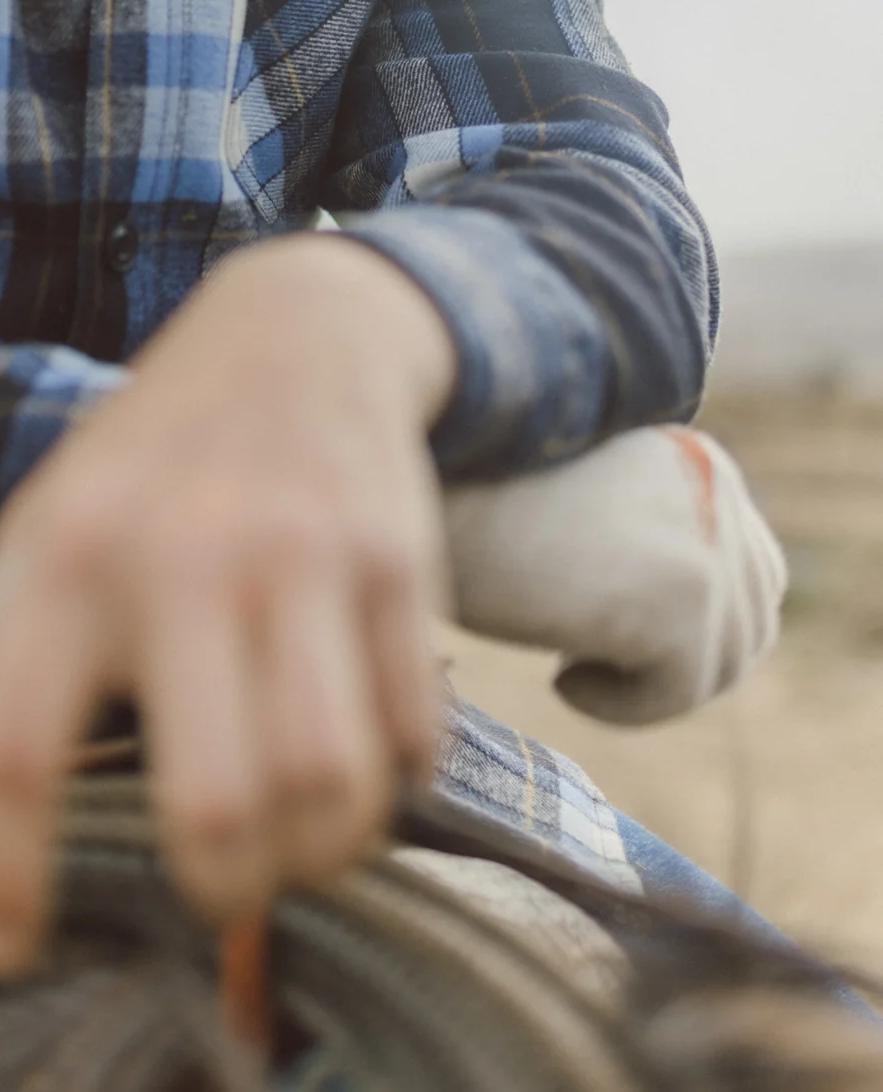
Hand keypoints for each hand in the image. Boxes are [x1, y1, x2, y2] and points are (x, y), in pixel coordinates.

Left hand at [0, 234, 454, 974]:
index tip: (6, 947)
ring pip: (325, 783)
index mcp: (69, 556)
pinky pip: (409, 730)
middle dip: (216, 887)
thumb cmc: (152, 448)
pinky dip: (389, 780)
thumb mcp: (42, 519)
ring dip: (315, 853)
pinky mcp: (395, 559)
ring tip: (294, 844)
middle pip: (210, 801)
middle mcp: (182, 559)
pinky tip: (358, 759)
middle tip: (211, 887)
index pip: (9, 748)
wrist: (294, 329)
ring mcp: (300, 558)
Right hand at [445, 426, 786, 723]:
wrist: (409, 485)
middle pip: (749, 623)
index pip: (751, 571)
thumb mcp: (575, 508)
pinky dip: (619, 703)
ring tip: (566, 662)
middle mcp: (715, 485)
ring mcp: (707, 538)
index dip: (688, 626)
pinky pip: (678, 693)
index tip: (605, 639)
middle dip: (676, 662)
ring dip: (644, 682)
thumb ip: (637, 541)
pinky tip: (558, 673)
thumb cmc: (462, 505)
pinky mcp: (685, 595)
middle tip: (588, 662)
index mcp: (693, 458)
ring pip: (719, 665)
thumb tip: (672, 622)